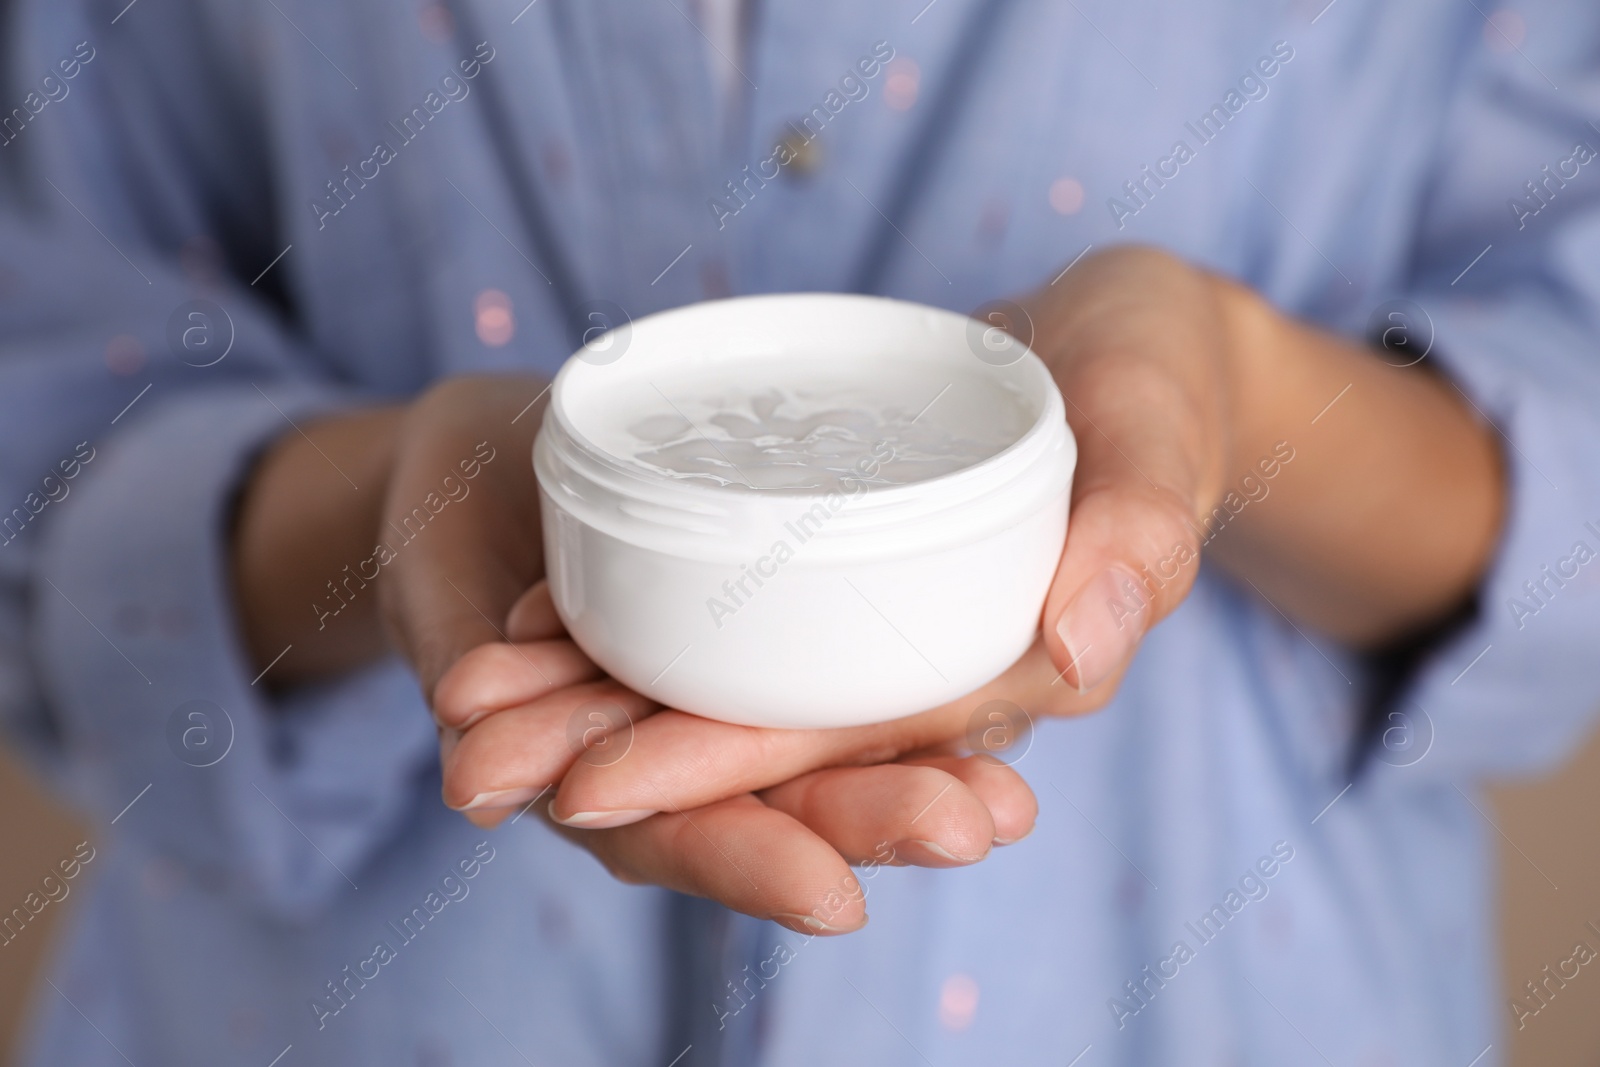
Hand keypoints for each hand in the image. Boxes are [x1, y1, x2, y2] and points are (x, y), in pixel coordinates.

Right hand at [233, 376, 1030, 935]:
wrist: (485, 455)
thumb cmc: (440, 511)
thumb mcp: (434, 578)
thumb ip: (454, 652)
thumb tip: (472, 756)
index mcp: (590, 760)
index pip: (675, 828)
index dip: (748, 863)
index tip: (831, 898)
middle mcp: (678, 739)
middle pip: (779, 798)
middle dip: (870, 821)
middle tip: (973, 828)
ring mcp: (729, 676)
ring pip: (827, 736)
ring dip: (919, 768)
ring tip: (1011, 802)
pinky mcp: (776, 609)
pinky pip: (849, 648)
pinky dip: (915, 671)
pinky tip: (1014, 681)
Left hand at [439, 245, 1501, 895]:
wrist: (1123, 342)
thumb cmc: (1156, 377)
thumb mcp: (1163, 424)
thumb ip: (1141, 526)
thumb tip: (1077, 645)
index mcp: (1003, 670)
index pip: (851, 741)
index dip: (726, 768)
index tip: (597, 784)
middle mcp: (923, 677)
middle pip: (763, 740)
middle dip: (625, 762)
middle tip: (485, 768)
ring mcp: (874, 637)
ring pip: (728, 695)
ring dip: (598, 713)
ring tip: (471, 714)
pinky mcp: (838, 587)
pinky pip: (727, 627)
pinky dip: (632, 633)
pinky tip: (529, 630)